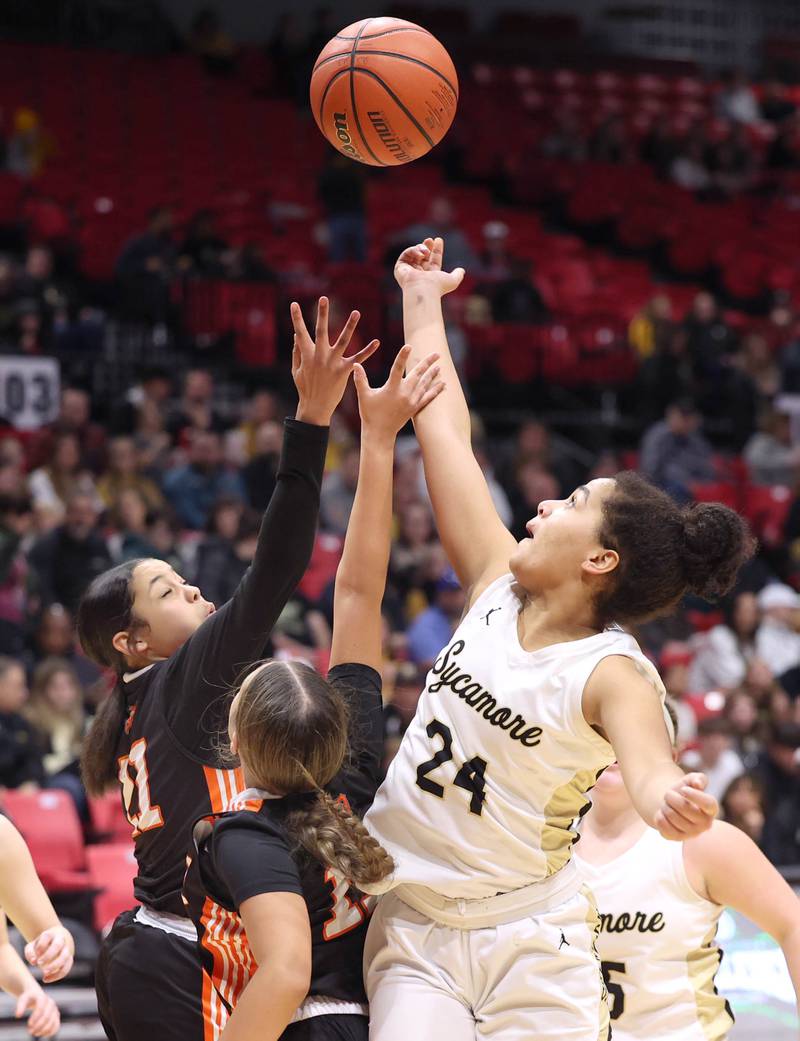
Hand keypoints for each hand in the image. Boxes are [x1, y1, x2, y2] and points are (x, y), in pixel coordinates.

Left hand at [15, 984, 59, 1037]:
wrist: (37, 995)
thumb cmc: (29, 998)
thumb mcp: (23, 999)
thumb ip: (20, 1006)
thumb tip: (18, 1016)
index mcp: (43, 997)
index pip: (41, 1007)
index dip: (35, 1017)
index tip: (29, 1024)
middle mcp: (51, 1003)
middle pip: (47, 1016)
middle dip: (38, 1026)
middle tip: (30, 1031)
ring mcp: (55, 1009)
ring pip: (53, 1022)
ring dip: (44, 1030)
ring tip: (35, 1033)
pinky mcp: (56, 1016)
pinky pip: (57, 1025)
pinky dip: (51, 1031)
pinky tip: (43, 1035)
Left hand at [25, 926, 73, 982]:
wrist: (55, 942)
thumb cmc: (40, 946)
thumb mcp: (32, 946)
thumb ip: (30, 952)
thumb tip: (33, 961)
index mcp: (50, 934)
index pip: (47, 936)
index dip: (41, 945)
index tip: (36, 953)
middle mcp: (60, 940)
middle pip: (57, 945)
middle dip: (48, 955)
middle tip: (39, 964)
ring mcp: (66, 949)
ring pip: (65, 957)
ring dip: (55, 966)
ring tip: (44, 974)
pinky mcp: (69, 959)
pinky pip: (67, 967)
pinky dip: (57, 975)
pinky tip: (46, 979)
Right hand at [290, 297, 378, 425]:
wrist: (315, 406)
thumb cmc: (305, 388)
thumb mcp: (296, 370)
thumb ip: (297, 352)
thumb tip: (296, 336)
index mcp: (307, 354)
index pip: (300, 332)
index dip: (297, 318)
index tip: (294, 304)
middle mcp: (320, 356)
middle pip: (321, 331)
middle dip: (322, 314)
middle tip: (323, 298)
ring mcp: (332, 363)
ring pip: (342, 341)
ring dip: (350, 326)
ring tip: (356, 312)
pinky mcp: (344, 371)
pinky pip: (358, 359)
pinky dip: (368, 351)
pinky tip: (377, 342)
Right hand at [354, 345, 443, 441]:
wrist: (380, 433)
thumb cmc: (370, 414)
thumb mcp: (363, 396)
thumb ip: (360, 379)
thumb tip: (355, 364)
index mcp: (391, 389)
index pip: (397, 368)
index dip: (402, 357)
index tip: (409, 346)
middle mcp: (404, 394)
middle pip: (417, 374)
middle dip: (427, 363)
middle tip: (437, 353)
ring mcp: (411, 401)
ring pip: (424, 384)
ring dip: (432, 374)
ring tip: (439, 365)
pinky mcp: (415, 408)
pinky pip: (428, 397)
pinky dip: (435, 390)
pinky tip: (442, 384)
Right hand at [394, 236, 464, 295]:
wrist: (423, 289)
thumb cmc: (437, 286)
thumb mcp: (452, 281)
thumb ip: (457, 275)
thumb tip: (462, 271)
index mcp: (430, 275)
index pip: (433, 260)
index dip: (436, 249)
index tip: (438, 239)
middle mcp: (419, 273)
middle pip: (422, 255)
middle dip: (426, 246)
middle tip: (430, 240)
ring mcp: (409, 270)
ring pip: (414, 253)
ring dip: (421, 248)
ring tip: (426, 251)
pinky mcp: (400, 268)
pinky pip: (406, 254)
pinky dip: (413, 250)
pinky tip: (420, 254)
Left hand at [654, 772, 717, 840]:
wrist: (671, 804)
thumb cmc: (684, 791)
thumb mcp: (690, 780)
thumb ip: (698, 778)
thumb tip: (698, 784)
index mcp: (711, 809)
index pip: (708, 803)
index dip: (695, 795)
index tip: (683, 789)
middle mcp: (705, 824)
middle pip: (684, 807)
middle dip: (671, 796)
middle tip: (668, 794)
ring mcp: (692, 833)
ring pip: (671, 816)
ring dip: (665, 806)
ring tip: (667, 804)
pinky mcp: (678, 838)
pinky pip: (663, 825)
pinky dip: (659, 816)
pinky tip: (663, 814)